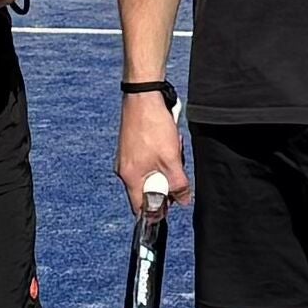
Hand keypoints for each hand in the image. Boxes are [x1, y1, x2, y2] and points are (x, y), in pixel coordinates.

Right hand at [115, 91, 189, 213]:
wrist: (144, 96)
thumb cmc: (153, 126)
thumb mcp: (171, 159)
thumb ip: (178, 184)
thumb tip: (183, 200)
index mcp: (130, 177)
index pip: (140, 207)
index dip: (157, 211)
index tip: (172, 205)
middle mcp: (124, 170)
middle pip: (147, 190)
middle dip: (166, 183)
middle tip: (178, 169)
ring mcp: (127, 157)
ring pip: (150, 174)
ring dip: (165, 167)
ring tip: (174, 149)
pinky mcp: (132, 146)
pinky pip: (148, 161)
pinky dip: (161, 156)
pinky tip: (169, 142)